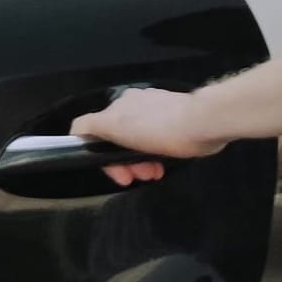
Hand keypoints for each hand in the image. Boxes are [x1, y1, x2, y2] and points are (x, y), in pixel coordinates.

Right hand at [70, 88, 225, 185]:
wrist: (203, 122)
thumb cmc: (160, 128)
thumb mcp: (116, 127)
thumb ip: (91, 126)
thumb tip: (78, 131)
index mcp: (116, 107)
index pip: (91, 129)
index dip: (95, 153)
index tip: (115, 171)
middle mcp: (131, 105)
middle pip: (115, 139)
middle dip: (124, 162)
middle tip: (139, 177)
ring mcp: (153, 109)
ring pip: (136, 141)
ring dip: (140, 161)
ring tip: (155, 174)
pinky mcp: (173, 115)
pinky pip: (155, 138)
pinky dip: (155, 153)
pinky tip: (164, 164)